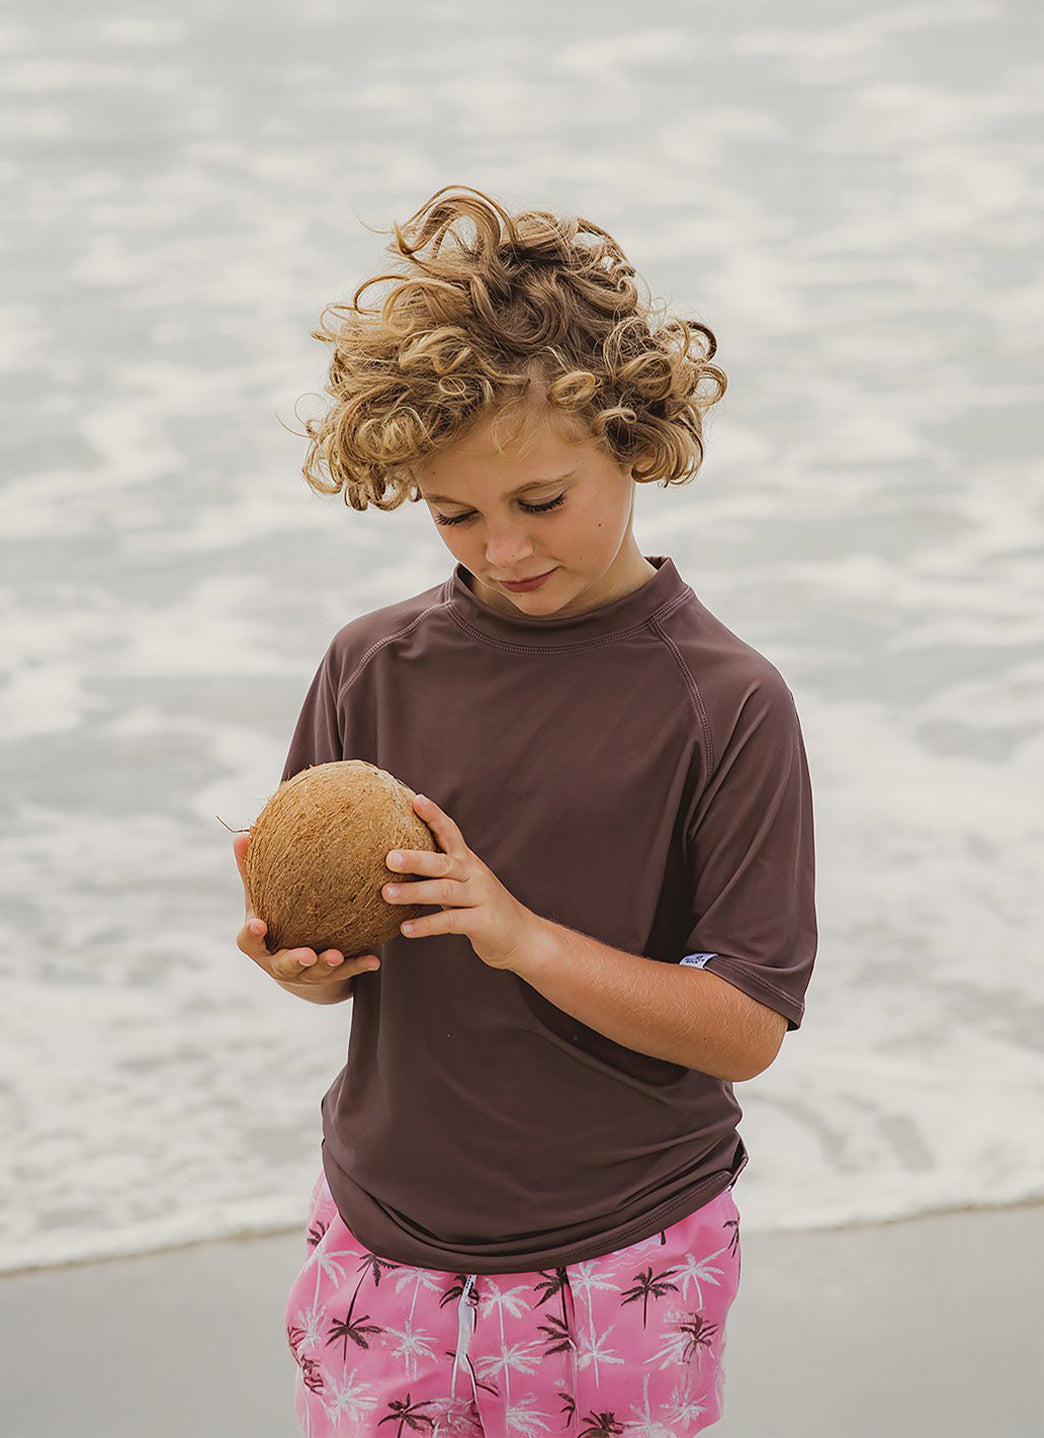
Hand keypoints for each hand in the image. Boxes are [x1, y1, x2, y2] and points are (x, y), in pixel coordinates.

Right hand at [233, 832, 381, 985]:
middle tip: (306, 955)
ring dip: (327, 964)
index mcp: (260, 944)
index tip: (258, 924)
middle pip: (284, 965)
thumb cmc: (274, 919)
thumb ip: (251, 873)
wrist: (299, 960)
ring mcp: (306, 973)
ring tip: (337, 955)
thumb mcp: (261, 899)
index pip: (249, 942)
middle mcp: (280, 963)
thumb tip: (241, 836)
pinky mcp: (330, 976)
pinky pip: (346, 971)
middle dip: (295, 960)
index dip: (252, 935)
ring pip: (316, 973)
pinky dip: (358, 965)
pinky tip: (374, 960)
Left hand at [381, 793, 541, 972]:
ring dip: (414, 892)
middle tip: (388, 858)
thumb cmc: (482, 907)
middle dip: (415, 859)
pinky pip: (451, 922)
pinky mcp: (483, 923)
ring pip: (445, 891)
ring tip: (386, 893)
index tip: (416, 800)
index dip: (435, 816)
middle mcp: (475, 875)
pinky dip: (427, 925)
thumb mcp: (464, 883)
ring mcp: (481, 898)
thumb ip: (439, 871)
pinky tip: (405, 929)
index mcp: (468, 862)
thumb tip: (398, 857)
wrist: (523, 936)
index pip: (451, 833)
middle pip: (443, 863)